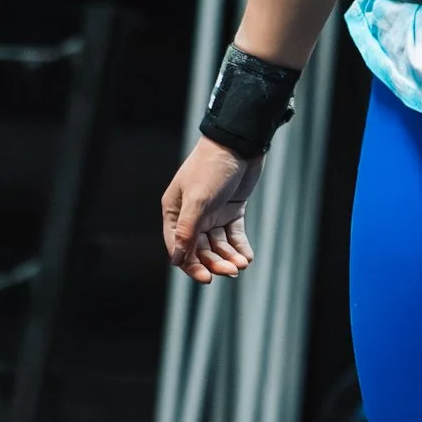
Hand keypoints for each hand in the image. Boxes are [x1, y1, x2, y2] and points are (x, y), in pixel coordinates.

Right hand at [162, 136, 262, 281]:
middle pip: (200, 249)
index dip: (191, 265)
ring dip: (229, 257)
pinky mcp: (231, 210)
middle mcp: (191, 215)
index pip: (178, 247)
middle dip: (215, 262)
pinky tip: (247, 257)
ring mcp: (212, 213)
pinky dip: (240, 247)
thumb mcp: (198, 199)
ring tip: (242, 264)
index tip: (207, 278)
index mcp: (175, 211)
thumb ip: (187, 230)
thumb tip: (176, 258)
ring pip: (218, 245)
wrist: (239, 143)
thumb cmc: (212, 167)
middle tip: (232, 271)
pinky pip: (233, 235)